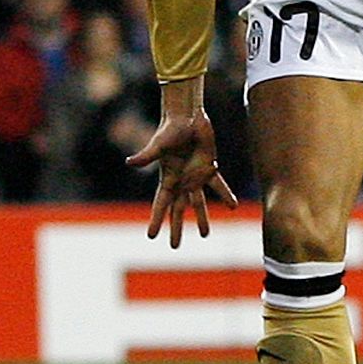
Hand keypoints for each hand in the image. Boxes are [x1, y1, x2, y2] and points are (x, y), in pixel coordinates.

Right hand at [128, 107, 239, 247]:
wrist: (187, 117)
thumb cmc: (169, 129)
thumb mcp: (157, 145)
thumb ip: (146, 156)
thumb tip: (129, 163)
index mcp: (167, 178)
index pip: (160, 204)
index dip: (156, 219)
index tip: (151, 236)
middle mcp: (181, 181)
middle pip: (178, 210)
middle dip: (176, 227)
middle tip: (174, 246)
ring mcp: (195, 176)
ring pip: (198, 203)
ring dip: (202, 218)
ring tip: (204, 235)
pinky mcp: (209, 168)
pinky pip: (218, 185)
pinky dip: (226, 195)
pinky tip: (233, 206)